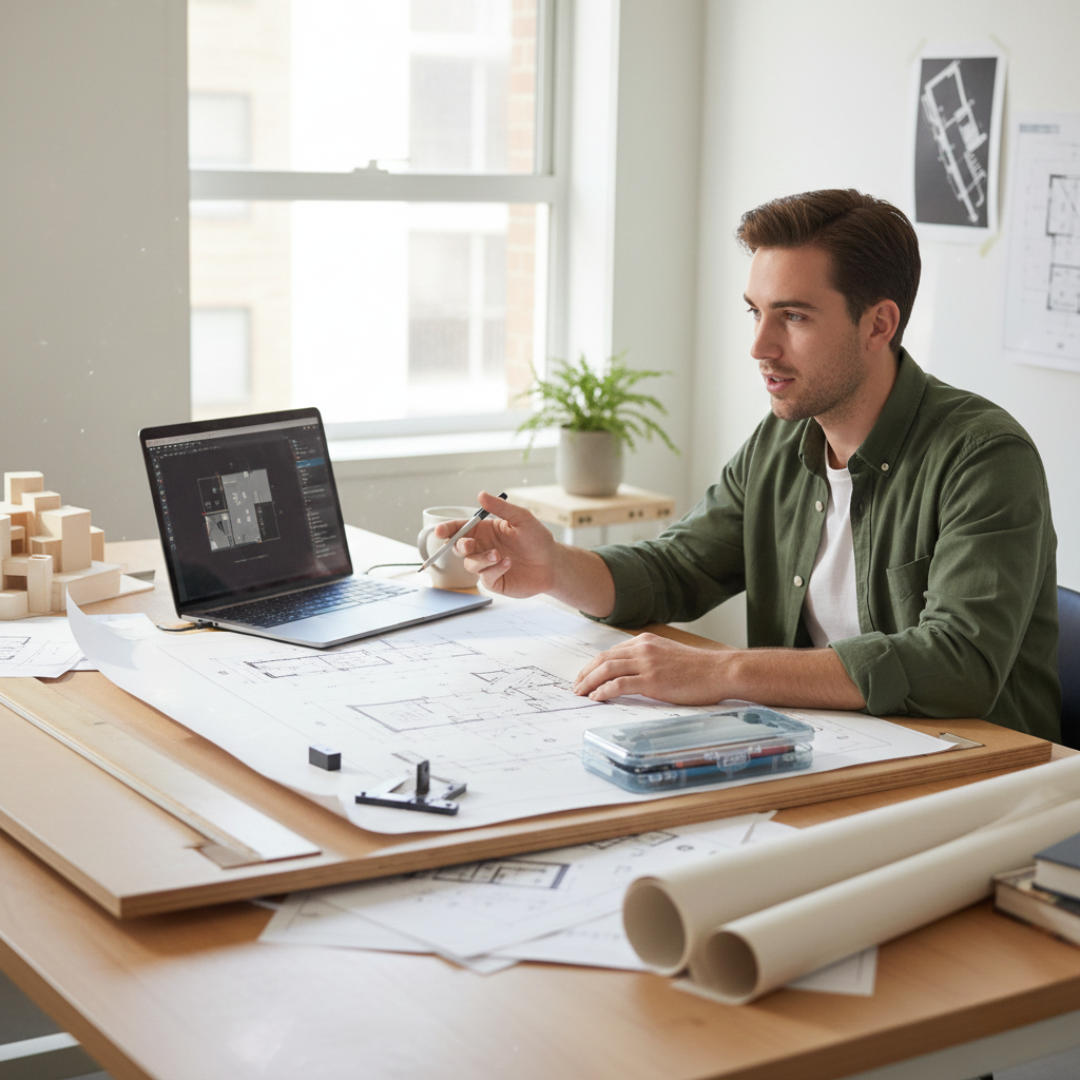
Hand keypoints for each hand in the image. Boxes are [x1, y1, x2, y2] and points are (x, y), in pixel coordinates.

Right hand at [434, 492, 557, 597]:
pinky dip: (494, 569)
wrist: (552, 563)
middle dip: (459, 545)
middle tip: (469, 544)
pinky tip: (508, 563)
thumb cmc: (537, 539)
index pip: (460, 529)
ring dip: (481, 559)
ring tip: (498, 555)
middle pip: (458, 548)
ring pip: (470, 564)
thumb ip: (501, 507)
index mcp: (484, 531)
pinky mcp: (494, 581)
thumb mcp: (521, 518)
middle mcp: (482, 548)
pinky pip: (485, 577)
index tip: (440, 531)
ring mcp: (487, 566)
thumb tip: (481, 495)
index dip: (447, 529)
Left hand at [573, 632, 727, 703]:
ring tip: (581, 693)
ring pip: (607, 670)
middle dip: (586, 673)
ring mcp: (647, 664)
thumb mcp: (668, 655)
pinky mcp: (652, 681)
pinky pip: (619, 685)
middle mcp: (643, 649)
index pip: (610, 652)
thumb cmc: (698, 668)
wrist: (719, 671)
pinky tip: (597, 698)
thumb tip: (630, 672)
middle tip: (576, 687)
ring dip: (589, 682)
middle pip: (603, 659)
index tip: (585, 676)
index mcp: (645, 641)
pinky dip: (604, 691)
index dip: (594, 665)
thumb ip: (648, 658)